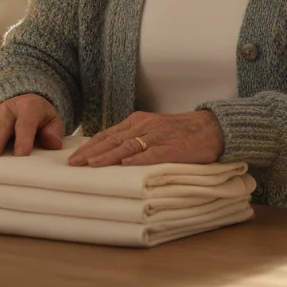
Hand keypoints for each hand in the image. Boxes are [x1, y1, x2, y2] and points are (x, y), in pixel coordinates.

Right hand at [0, 94, 63, 159]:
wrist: (28, 102)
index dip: (23, 139)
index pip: (25, 124)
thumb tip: (52, 143)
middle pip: (0, 127)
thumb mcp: (53, 120)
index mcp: (29, 107)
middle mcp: (9, 110)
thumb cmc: (42, 118)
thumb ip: (53, 131)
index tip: (21, 155)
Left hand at [68, 110, 223, 167]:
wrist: (212, 128)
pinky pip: (154, 154)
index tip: (74, 157)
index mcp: (138, 122)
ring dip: (108, 156)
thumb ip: (134, 139)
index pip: (108, 134)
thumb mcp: (153, 130)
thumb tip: (110, 154)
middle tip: (74, 164)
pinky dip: (139, 159)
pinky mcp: (173, 148)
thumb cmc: (180, 132)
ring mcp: (159, 136)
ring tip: (92, 164)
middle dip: (92, 152)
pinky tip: (126, 164)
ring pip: (129, 146)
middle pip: (113, 139)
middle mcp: (145, 126)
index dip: (90, 146)